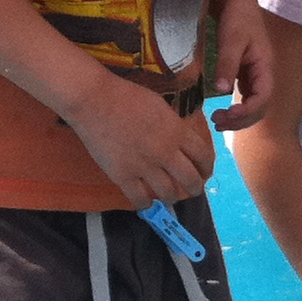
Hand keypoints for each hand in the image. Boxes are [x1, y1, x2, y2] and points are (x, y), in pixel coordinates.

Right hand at [68, 80, 213, 208]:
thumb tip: (181, 142)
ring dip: (172, 197)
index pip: (203, 156)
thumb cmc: (126, 96)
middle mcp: (165, 152)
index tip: (205, 172)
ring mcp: (144, 166)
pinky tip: (146, 200)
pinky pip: (140, 199)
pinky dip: (147, 203)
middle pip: (191, 179)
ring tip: (170, 196)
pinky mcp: (123, 176)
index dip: (207, 168)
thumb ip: (173, 127)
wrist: (94, 100)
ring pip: (168, 193)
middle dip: (195, 188)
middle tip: (193, 190)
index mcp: (177, 132)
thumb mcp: (160, 107)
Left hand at [208, 0, 273, 132]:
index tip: (227, 113)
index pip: (264, 96)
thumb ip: (227, 64)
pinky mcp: (246, 75)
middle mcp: (263, 74)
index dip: (248, 110)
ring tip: (217, 121)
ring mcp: (255, 75)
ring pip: (254, 105)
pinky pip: (246, 98)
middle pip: (260, 107)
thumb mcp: (231, 38)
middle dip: (241, 119)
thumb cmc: (236, 17)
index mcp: (265, 65)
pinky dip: (235, 109)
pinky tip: (220, 111)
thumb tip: (221, 91)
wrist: (237, 1)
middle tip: (217, 122)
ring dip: (238, 118)